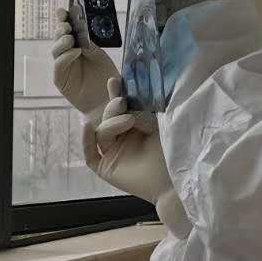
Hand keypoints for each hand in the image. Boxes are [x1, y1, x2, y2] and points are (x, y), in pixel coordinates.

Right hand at [52, 7, 117, 119]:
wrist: (108, 103)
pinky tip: (75, 51)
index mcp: (78, 45)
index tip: (69, 8)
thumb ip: (90, 43)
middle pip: (59, 37)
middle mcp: (68, 54)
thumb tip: (81, 26)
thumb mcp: (100, 56)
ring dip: (62, 41)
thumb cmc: (107, 79)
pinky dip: (65, 57)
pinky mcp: (61, 80)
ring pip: (56, 49)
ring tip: (70, 38)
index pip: (69, 28)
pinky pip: (59, 66)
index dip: (66, 17)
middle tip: (67, 22)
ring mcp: (63, 66)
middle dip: (62, 27)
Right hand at [93, 77, 167, 201]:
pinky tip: (87, 127)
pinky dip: (86, 141)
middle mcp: (122, 140)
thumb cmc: (172, 152)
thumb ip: (144, 108)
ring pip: (101, 133)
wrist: (176, 180)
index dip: (115, 94)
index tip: (114, 80)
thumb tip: (136, 87)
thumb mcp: (158, 124)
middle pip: (107, 119)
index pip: (120, 109)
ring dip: (112, 124)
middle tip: (123, 101)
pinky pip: (90, 155)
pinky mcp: (106, 169)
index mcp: (135, 128)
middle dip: (113, 108)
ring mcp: (113, 154)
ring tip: (129, 120)